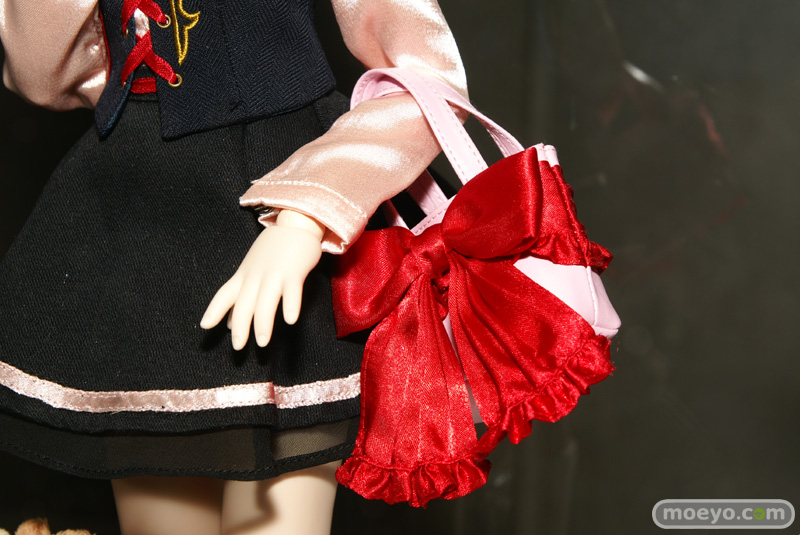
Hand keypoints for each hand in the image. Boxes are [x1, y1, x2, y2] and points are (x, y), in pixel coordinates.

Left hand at [200, 210, 324, 349]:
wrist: (295, 223)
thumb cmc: (275, 249)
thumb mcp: (253, 269)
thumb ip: (242, 295)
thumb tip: (229, 323)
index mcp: (245, 275)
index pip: (225, 293)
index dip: (215, 310)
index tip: (204, 326)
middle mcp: (256, 275)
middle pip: (244, 303)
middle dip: (240, 326)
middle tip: (238, 347)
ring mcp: (275, 273)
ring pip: (266, 300)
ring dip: (263, 323)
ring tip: (263, 342)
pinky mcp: (294, 271)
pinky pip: (292, 291)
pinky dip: (290, 305)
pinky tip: (290, 320)